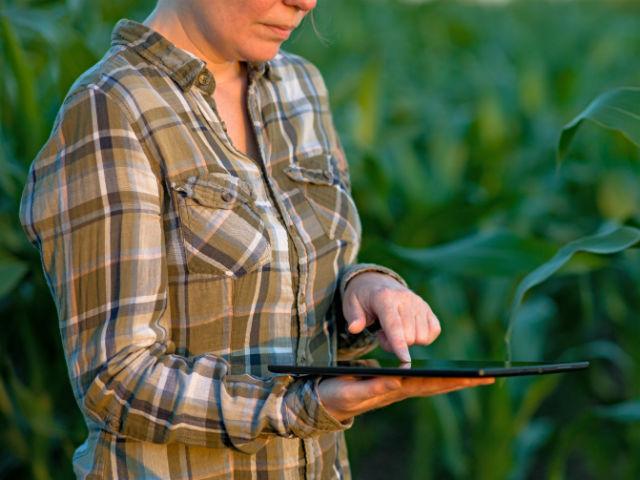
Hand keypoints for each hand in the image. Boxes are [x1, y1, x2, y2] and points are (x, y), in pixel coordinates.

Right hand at [318, 375, 494, 421]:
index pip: (430, 384)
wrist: (323, 401)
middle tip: (490, 378)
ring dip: (455, 380)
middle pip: (438, 386)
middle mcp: (400, 390)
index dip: (453, 380)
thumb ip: (373, 386)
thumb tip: (398, 378)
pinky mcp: (392, 383)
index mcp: (394, 389)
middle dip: (463, 381)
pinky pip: (421, 380)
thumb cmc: (336, 395)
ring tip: (478, 377)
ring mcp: (397, 388)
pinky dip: (438, 377)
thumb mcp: (351, 389)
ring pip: (432, 384)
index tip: (476, 377)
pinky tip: (447, 375)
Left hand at [343, 272, 439, 361]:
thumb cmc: (363, 298)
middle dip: (395, 344)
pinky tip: (408, 329)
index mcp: (384, 297)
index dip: (399, 344)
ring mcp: (419, 302)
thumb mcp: (351, 304)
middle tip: (382, 334)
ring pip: (422, 336)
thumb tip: (354, 328)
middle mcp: (405, 298)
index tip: (405, 360)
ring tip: (394, 330)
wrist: (376, 282)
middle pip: (409, 336)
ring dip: (408, 341)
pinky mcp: (427, 308)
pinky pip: (434, 331)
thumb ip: (353, 317)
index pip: (394, 325)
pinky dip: (423, 337)